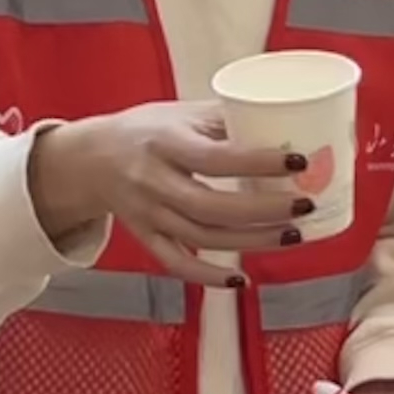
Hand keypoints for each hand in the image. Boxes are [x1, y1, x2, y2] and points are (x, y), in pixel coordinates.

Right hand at [24, 102, 308, 283]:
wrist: (89, 158)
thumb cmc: (144, 131)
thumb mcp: (181, 113)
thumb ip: (226, 120)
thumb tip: (287, 124)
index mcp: (164, 142)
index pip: (216, 157)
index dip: (259, 162)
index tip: (298, 160)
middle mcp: (152, 180)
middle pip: (211, 206)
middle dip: (264, 210)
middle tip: (304, 205)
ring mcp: (147, 213)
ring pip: (201, 237)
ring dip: (251, 242)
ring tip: (293, 235)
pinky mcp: (144, 236)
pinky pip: (176, 262)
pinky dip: (207, 276)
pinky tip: (241, 280)